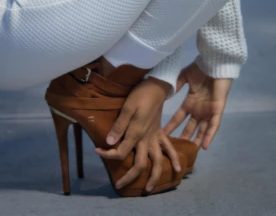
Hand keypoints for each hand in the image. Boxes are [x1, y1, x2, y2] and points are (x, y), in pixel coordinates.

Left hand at [95, 77, 181, 191]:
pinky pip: (169, 148)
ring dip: (154, 176)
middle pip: (140, 164)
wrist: (156, 87)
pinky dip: (175, 158)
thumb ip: (119, 126)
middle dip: (130, 177)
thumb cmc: (140, 95)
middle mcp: (146, 139)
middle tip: (119, 185)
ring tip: (149, 188)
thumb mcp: (126, 107)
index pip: (121, 151)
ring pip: (157, 161)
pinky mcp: (161, 133)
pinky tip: (178, 169)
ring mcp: (155, 137)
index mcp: (136, 133)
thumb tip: (108, 143)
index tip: (97, 151)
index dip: (108, 154)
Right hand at [163, 61, 232, 149]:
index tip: (162, 134)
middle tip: (175, 150)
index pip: (179, 117)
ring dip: (197, 141)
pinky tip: (204, 146)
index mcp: (190, 102)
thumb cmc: (201, 68)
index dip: (172, 126)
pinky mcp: (217, 110)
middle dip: (184, 138)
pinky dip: (209, 136)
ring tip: (190, 153)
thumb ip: (177, 84)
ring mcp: (208, 111)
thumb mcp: (185, 75)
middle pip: (191, 127)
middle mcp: (199, 109)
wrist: (215, 63)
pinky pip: (214, 126)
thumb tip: (166, 93)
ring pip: (202, 130)